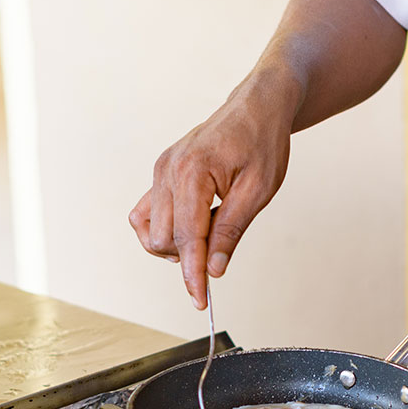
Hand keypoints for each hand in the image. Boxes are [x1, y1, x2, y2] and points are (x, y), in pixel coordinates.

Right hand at [129, 77, 293, 308]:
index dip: (193, 275)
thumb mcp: (258, 191)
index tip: (201, 302)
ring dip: (172, 245)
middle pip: (161, 239)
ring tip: (207, 235)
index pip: (185, 239)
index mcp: (193, 174)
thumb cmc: (262, 143)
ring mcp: (160, 170)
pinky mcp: (161, 172)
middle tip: (221, 249)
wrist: (256, 106)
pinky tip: (191, 227)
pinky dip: (163, 228)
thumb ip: (231, 230)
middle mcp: (168, 172)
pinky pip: (145, 212)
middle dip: (187, 258)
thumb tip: (213, 269)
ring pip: (146, 228)